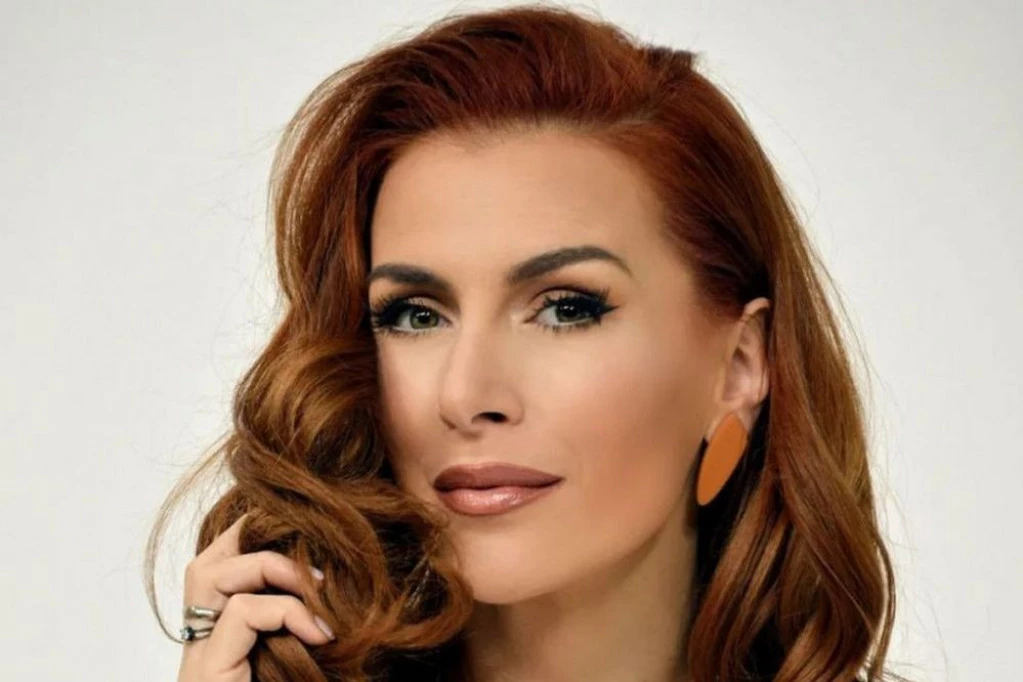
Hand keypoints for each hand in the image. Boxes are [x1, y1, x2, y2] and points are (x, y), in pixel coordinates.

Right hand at [175, 514, 335, 681]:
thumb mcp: (297, 651)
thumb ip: (300, 619)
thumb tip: (332, 575)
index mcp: (218, 636)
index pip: (224, 563)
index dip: (261, 538)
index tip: (313, 548)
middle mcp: (201, 642)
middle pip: (209, 557)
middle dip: (257, 537)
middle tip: (313, 559)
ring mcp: (199, 657)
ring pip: (213, 573)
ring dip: (273, 566)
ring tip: (320, 587)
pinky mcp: (208, 673)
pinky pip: (241, 610)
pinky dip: (286, 610)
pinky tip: (318, 633)